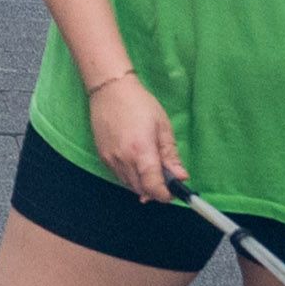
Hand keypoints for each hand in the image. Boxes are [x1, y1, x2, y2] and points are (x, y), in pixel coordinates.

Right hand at [81, 69, 181, 202]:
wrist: (110, 91)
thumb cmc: (140, 104)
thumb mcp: (162, 126)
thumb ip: (171, 155)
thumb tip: (181, 176)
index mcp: (141, 151)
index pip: (153, 186)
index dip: (164, 195)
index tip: (173, 193)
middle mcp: (123, 160)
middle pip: (141, 190)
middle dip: (155, 190)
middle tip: (166, 180)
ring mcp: (110, 160)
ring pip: (129, 185)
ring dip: (142, 184)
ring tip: (151, 168)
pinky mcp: (103, 158)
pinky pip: (119, 176)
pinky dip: (130, 176)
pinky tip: (136, 163)